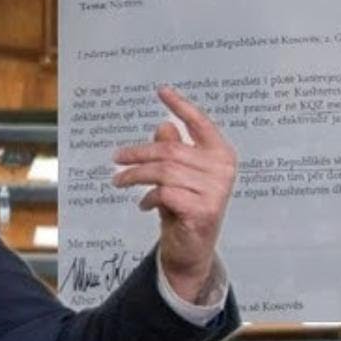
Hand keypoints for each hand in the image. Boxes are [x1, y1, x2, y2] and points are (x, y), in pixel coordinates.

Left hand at [112, 85, 236, 302]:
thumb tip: (164, 125)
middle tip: (117, 158)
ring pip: (164, 172)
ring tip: (120, 181)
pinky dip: (149, 197)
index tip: (162, 90)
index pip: (201, 123)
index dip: (181, 105)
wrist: (192, 251)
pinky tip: (144, 204)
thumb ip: (174, 150)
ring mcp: (216, 191)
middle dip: (138, 153)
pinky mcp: (203, 211)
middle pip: (171, 150)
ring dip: (136, 176)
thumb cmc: (185, 207)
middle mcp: (223, 169)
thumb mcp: (177, 175)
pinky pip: (165, 193)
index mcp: (221, 154)